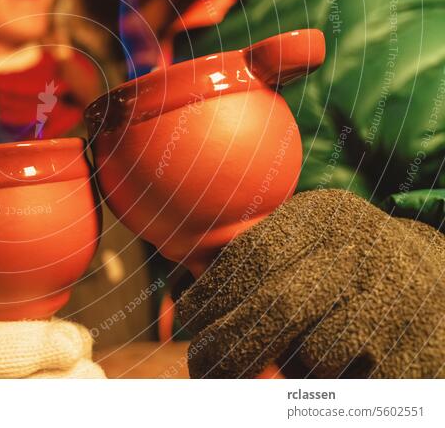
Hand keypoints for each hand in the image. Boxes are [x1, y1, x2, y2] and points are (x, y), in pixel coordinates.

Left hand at [176, 189, 444, 377]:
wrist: (436, 282)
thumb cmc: (345, 266)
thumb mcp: (306, 244)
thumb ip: (256, 265)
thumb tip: (186, 306)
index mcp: (325, 216)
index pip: (256, 254)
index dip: (213, 293)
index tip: (188, 320)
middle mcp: (364, 246)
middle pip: (280, 304)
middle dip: (230, 343)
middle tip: (203, 368)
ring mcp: (397, 296)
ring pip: (315, 352)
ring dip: (285, 370)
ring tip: (282, 365)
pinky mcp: (420, 348)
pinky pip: (350, 383)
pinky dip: (324, 388)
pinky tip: (321, 375)